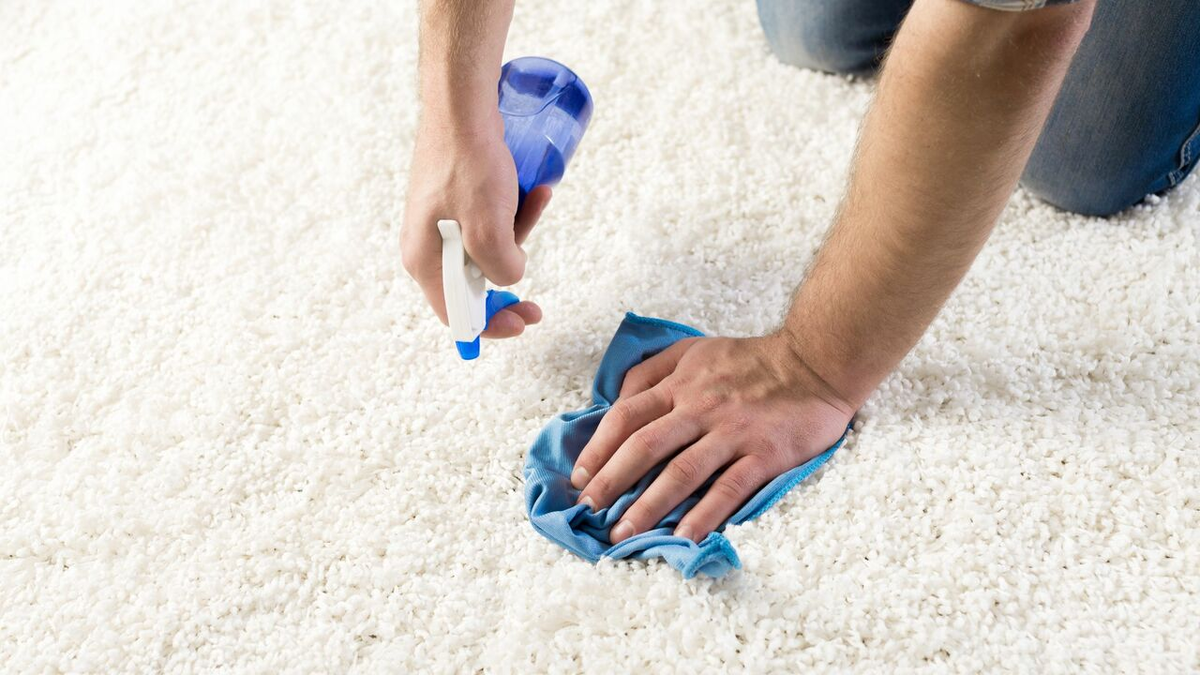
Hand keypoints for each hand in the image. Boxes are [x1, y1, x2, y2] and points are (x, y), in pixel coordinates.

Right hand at [400, 112, 551, 337]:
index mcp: (424, 260)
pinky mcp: (458, 199)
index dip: (491, 325)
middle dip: (510, 280)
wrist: (462, 106)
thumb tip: (510, 278)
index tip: (523, 322)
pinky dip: (515, 211)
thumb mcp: (489, 229)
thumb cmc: (470, 165)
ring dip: (520, 232)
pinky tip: (536, 191)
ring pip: (488, 248)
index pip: (456, 314)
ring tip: (539, 198)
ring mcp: (443, 221)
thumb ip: (500, 267)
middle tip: (539, 302)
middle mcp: (428, 246)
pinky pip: (491, 219)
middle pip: (473, 285)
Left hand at [571, 332, 855, 543]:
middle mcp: (699, 407)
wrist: (816, 360)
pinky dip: (703, 514)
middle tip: (588, 512)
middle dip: (611, 482)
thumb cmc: (751, 359)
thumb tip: (613, 401)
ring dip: (648, 506)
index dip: (597, 449)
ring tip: (623, 533)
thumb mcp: (693, 350)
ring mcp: (732, 432)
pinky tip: (682, 537)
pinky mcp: (764, 454)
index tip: (578, 479)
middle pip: (644, 446)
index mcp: (679, 383)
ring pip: (681, 472)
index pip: (626, 416)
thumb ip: (652, 372)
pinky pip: (729, 488)